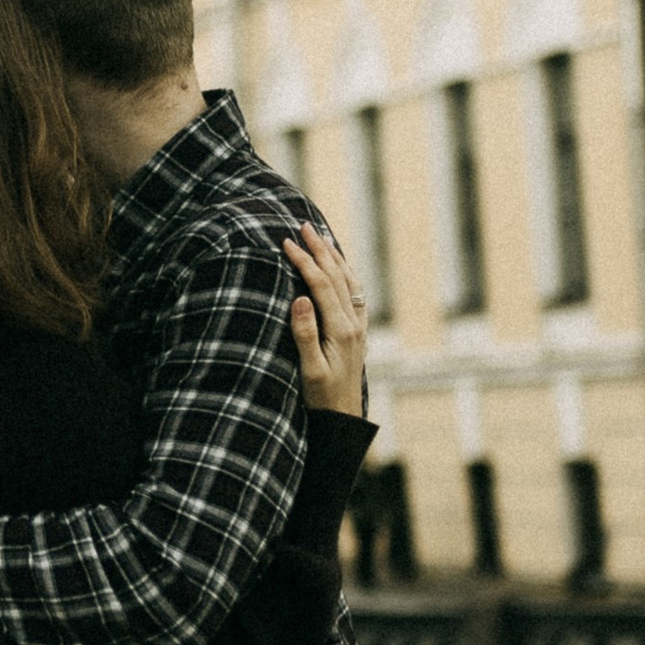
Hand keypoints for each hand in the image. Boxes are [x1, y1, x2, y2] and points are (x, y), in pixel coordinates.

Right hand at [283, 224, 368, 416]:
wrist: (344, 418)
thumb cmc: (322, 398)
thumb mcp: (309, 370)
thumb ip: (305, 334)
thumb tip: (300, 298)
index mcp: (341, 330)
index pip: (321, 285)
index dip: (304, 261)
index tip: (286, 242)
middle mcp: (354, 323)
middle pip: (337, 276)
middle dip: (320, 249)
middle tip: (303, 226)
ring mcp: (358, 326)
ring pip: (348, 281)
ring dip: (333, 256)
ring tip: (320, 237)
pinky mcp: (357, 331)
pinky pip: (354, 292)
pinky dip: (345, 273)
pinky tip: (338, 266)